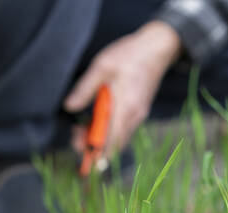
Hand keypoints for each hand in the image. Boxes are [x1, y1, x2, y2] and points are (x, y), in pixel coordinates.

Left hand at [65, 21, 181, 155]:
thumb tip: (69, 107)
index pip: (110, 144)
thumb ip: (84, 89)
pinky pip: (121, 129)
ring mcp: (137, 115)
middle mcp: (133, 117)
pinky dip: (106, 130)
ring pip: (116, 138)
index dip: (95, 153)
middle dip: (92, 145)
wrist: (158, 46)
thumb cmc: (130, 54)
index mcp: (125, 109)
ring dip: (98, 138)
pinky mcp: (137, 110)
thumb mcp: (101, 67)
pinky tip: (95, 119)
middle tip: (75, 134)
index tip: (79, 149)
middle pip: (112, 145)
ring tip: (81, 128)